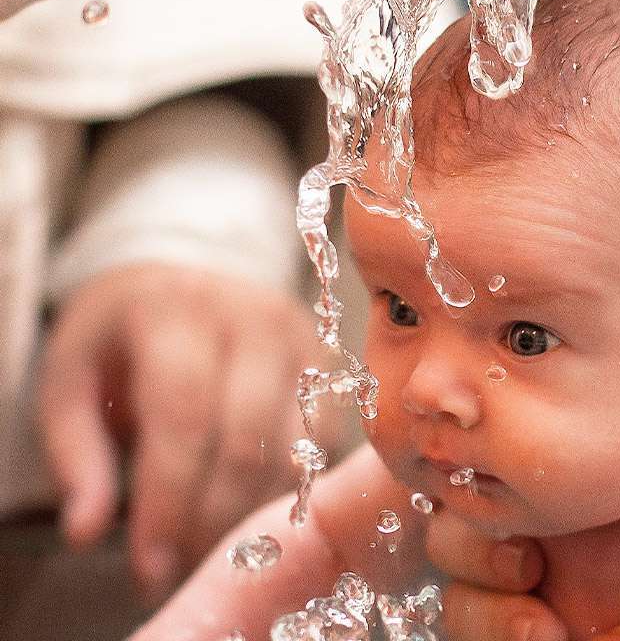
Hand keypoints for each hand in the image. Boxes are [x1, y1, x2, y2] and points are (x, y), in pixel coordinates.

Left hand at [36, 263, 320, 602]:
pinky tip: (249, 511)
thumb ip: (76, 454)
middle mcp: (251, 316)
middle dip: (214, 517)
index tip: (149, 563)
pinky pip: (321, 444)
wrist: (189, 269)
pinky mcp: (331, 363)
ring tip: (211, 547)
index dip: (169, 497)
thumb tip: (88, 532)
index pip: (183, 414)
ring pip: (295, 448)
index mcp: (175, 311)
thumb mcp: (72, 377)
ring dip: (254, 512)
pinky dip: (286, 489)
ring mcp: (301, 337)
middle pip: (248, 438)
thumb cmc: (122, 332)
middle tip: (181, 567)